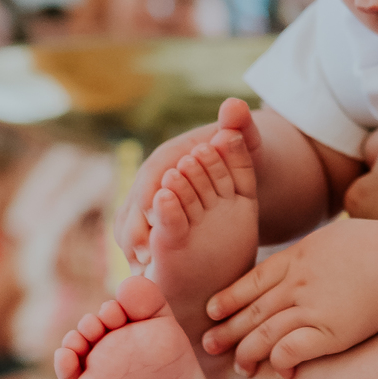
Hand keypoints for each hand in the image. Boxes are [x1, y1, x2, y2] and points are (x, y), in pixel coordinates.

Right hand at [114, 99, 260, 267]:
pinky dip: (138, 251)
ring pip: (129, 221)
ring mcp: (149, 194)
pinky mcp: (152, 214)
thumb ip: (240, 127)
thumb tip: (233, 105)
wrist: (239, 164)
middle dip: (135, 230)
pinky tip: (146, 273)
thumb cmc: (242, 154)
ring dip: (133, 245)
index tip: (153, 223)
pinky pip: (136, 233)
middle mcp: (155, 174)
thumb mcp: (247, 143)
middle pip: (134, 202)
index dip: (150, 199)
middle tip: (142, 259)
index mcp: (171, 154)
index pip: (153, 176)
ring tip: (141, 272)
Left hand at [202, 218, 377, 378]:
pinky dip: (281, 363)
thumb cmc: (376, 246)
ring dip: (248, 353)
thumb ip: (310, 252)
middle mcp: (295, 284)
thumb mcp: (331, 237)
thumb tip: (307, 257)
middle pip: (251, 310)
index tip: (211, 311)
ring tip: (239, 367)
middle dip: (227, 330)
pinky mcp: (328, 332)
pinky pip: (292, 351)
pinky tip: (281, 373)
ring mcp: (309, 308)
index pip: (250, 282)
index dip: (228, 298)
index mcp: (295, 259)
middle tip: (208, 346)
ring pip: (264, 334)